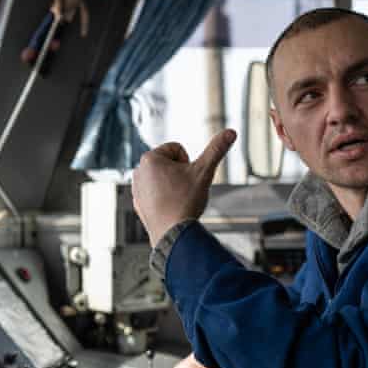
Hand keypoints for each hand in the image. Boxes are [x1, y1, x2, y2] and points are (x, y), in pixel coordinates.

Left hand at [132, 129, 235, 245]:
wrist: (173, 235)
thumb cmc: (185, 202)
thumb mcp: (204, 171)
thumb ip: (216, 149)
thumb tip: (231, 132)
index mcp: (149, 158)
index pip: (177, 149)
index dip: (188, 163)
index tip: (187, 179)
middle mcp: (138, 171)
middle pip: (170, 163)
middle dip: (180, 174)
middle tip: (183, 191)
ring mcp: (136, 189)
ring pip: (164, 179)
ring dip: (173, 186)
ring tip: (176, 201)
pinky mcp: (138, 204)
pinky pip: (157, 194)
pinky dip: (165, 199)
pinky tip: (170, 209)